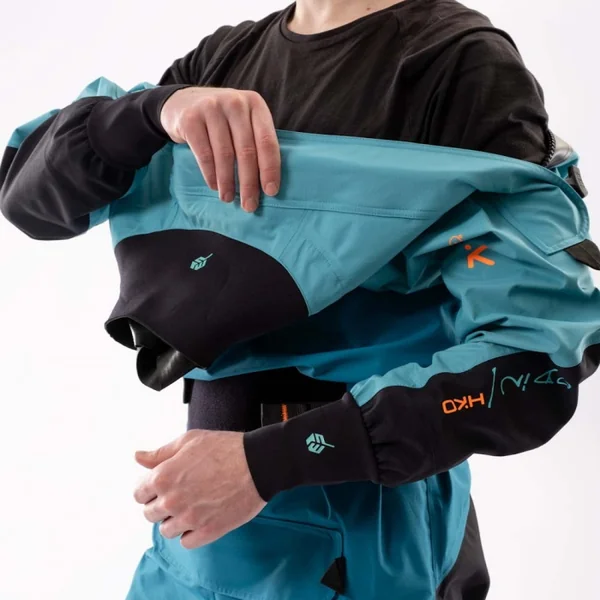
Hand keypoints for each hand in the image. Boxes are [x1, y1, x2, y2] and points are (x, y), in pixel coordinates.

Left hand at [133, 430, 266, 548]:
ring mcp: (189, 519)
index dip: (150, 489)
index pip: (139, 494)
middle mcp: (172, 501)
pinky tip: (201, 517)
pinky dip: (190, 533)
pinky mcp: (208, 531)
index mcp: (163, 477)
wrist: (257, 463)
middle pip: (150, 514)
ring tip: (192, 506)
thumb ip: (160, 453)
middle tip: (180, 494)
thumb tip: (138, 457)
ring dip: (175, 520)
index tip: (163, 485)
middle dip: (161, 504)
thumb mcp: (189, 441)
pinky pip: (186, 542)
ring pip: (167, 530)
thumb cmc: (225, 448)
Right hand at [160, 87, 280, 211]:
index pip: (267, 141)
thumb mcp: (243, 121)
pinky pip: (204, 154)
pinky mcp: (190, 119)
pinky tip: (215, 186)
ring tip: (228, 199)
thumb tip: (267, 184)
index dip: (270, 169)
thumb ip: (255, 141)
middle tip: (249, 205)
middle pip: (246, 151)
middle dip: (249, 183)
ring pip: (225, 154)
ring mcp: (211, 108)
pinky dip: (210, 174)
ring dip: (228, 182)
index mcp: (255, 104)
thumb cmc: (222, 120)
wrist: (183, 101)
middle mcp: (235, 103)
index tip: (270, 192)